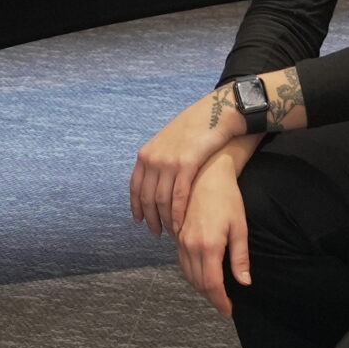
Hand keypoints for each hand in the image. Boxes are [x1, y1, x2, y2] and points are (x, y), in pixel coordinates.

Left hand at [131, 87, 241, 235]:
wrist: (213, 114)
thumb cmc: (193, 129)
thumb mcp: (168, 142)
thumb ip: (159, 159)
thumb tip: (155, 178)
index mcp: (146, 154)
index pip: (135, 186)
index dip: (136, 206)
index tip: (139, 221)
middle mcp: (153, 159)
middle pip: (147, 197)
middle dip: (150, 218)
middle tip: (156, 233)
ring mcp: (168, 162)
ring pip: (161, 200)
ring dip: (164, 219)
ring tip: (170, 232)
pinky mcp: (185, 165)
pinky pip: (178, 195)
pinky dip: (178, 213)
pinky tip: (181, 224)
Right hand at [174, 151, 255, 316]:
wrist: (206, 174)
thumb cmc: (227, 199)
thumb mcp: (239, 228)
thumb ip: (240, 258)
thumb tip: (244, 283)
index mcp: (209, 246)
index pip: (212, 284)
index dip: (220, 301)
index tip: (228, 310)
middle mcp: (190, 245)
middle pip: (198, 282)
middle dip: (211, 297)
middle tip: (224, 304)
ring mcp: (181, 240)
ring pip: (187, 274)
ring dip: (200, 287)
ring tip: (214, 293)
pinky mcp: (177, 234)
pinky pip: (181, 262)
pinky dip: (191, 274)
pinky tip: (200, 274)